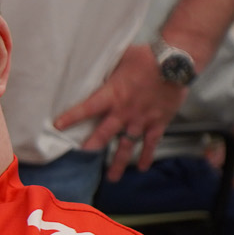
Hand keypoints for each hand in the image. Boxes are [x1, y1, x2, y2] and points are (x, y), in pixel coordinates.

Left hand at [54, 44, 188, 181]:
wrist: (176, 62)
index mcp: (112, 95)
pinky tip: (143, 167)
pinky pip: (151, 143)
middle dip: (92, 147)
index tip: (57, 126)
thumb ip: (108, 70)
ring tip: (112, 177)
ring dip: (119, 162)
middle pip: (104, 134)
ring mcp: (141, 120)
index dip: (71, 117)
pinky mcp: (158, 122)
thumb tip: (94, 69)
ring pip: (127, 146)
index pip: (87, 108)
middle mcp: (124, 112)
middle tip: (82, 157)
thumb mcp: (121, 58)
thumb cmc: (147, 57)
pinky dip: (147, 155)